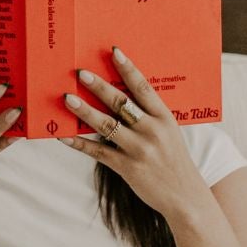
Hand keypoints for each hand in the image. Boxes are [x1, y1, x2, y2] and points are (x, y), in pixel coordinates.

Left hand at [58, 47, 209, 216]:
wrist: (185, 195)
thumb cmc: (173, 160)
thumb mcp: (168, 133)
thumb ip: (148, 117)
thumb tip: (120, 98)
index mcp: (165, 117)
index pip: (144, 87)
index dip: (128, 68)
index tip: (114, 52)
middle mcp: (152, 130)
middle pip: (121, 103)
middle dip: (99, 86)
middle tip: (80, 73)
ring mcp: (139, 149)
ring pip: (106, 125)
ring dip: (84, 111)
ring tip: (67, 98)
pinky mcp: (127, 167)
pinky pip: (98, 152)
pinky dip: (79, 143)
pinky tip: (62, 136)